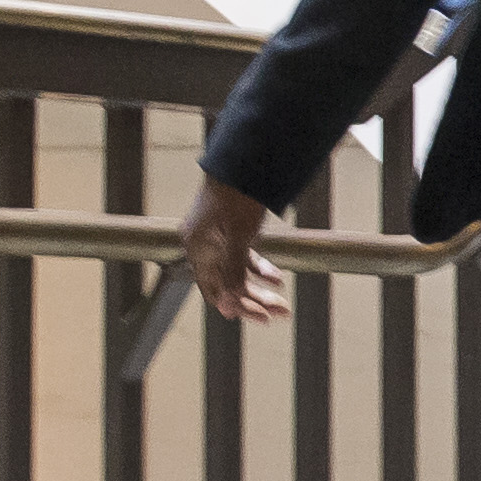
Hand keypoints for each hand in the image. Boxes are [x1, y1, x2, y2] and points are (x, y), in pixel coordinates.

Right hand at [177, 174, 291, 325]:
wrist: (244, 162)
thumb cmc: (237, 197)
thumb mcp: (238, 237)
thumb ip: (233, 271)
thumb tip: (230, 305)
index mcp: (197, 248)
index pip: (214, 290)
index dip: (235, 306)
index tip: (258, 318)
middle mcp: (203, 247)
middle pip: (228, 284)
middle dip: (254, 300)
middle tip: (280, 313)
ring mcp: (217, 239)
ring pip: (238, 273)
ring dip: (260, 288)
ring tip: (283, 302)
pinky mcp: (231, 231)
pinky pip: (243, 257)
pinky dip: (260, 268)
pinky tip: (276, 277)